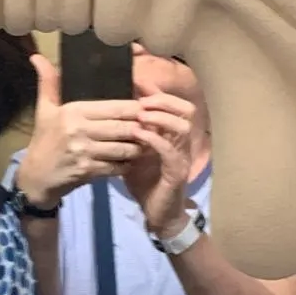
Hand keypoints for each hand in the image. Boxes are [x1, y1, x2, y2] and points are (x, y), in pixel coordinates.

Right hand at [16, 55, 141, 207]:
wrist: (36, 176)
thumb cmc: (44, 139)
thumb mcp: (45, 109)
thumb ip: (48, 82)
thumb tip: (37, 56)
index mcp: (73, 111)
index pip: (116, 107)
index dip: (137, 108)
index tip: (146, 109)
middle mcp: (79, 130)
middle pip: (124, 127)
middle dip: (141, 128)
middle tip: (152, 127)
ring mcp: (84, 152)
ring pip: (124, 148)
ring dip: (138, 147)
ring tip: (145, 143)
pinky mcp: (88, 171)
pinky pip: (117, 166)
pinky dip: (128, 164)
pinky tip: (131, 160)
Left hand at [122, 92, 195, 234]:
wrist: (156, 214)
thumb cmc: (146, 182)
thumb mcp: (134, 152)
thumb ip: (128, 134)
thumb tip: (109, 113)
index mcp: (173, 135)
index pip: (174, 105)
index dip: (158, 91)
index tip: (137, 80)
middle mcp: (182, 142)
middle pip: (186, 110)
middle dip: (164, 100)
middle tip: (141, 98)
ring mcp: (182, 157)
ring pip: (182, 127)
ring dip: (160, 117)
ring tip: (140, 114)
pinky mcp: (177, 172)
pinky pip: (171, 151)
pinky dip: (154, 139)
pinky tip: (138, 135)